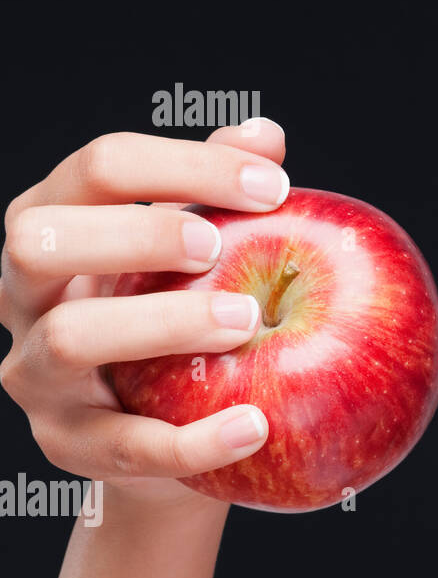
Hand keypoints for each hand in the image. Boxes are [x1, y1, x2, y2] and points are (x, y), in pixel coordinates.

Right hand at [0, 120, 290, 510]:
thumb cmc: (170, 307)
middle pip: (41, 240)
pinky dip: (192, 438)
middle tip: (220, 247)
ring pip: (71, 338)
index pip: (100, 167)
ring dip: (163, 323)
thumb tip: (264, 134)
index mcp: (55, 221)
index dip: (185, 165)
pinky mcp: (66, 442)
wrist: (157, 424)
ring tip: (246, 320)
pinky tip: (254, 425)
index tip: (273, 185)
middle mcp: (24, 292)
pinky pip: (123, 443)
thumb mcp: (189, 242)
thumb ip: (217, 189)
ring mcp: (36, 370)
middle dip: (137, 235)